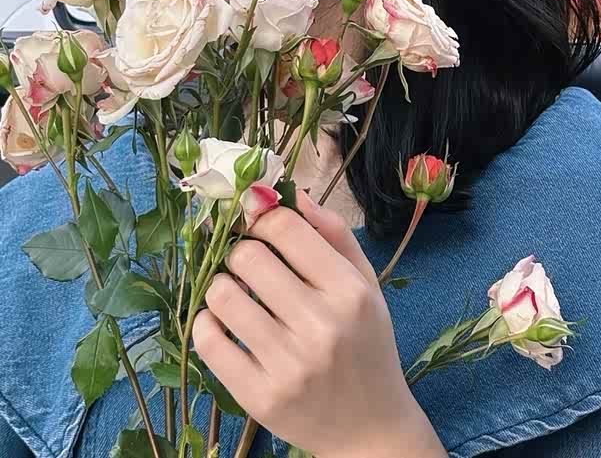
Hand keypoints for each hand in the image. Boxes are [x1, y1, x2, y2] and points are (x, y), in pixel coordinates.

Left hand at [193, 190, 446, 457]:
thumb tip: (289, 193)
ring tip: (236, 293)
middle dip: (241, 251)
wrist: (371, 429)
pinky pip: (209, 341)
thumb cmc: (367, 346)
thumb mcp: (366, 284)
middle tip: (248, 263)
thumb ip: (332, 234)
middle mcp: (321, 326)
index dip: (261, 216)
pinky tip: (222, 322)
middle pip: (248, 256)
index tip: (257, 222)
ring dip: (221, 285)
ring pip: (222, 295)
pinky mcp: (260, 397)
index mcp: (350, 291)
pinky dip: (206, 323)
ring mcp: (288, 365)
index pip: (284, 228)